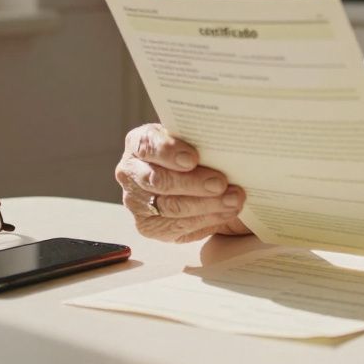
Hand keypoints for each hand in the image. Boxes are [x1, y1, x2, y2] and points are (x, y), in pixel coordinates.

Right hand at [115, 123, 250, 241]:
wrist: (186, 178)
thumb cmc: (191, 151)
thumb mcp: (190, 138)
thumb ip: (197, 138)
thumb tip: (220, 142)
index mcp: (138, 143)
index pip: (147, 145)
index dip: (169, 151)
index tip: (193, 158)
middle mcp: (130, 172)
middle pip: (158, 180)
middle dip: (193, 183)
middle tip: (221, 183)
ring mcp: (135, 201)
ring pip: (170, 207)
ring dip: (206, 204)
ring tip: (233, 199)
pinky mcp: (148, 226)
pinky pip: (177, 226)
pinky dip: (206, 219)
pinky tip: (225, 212)